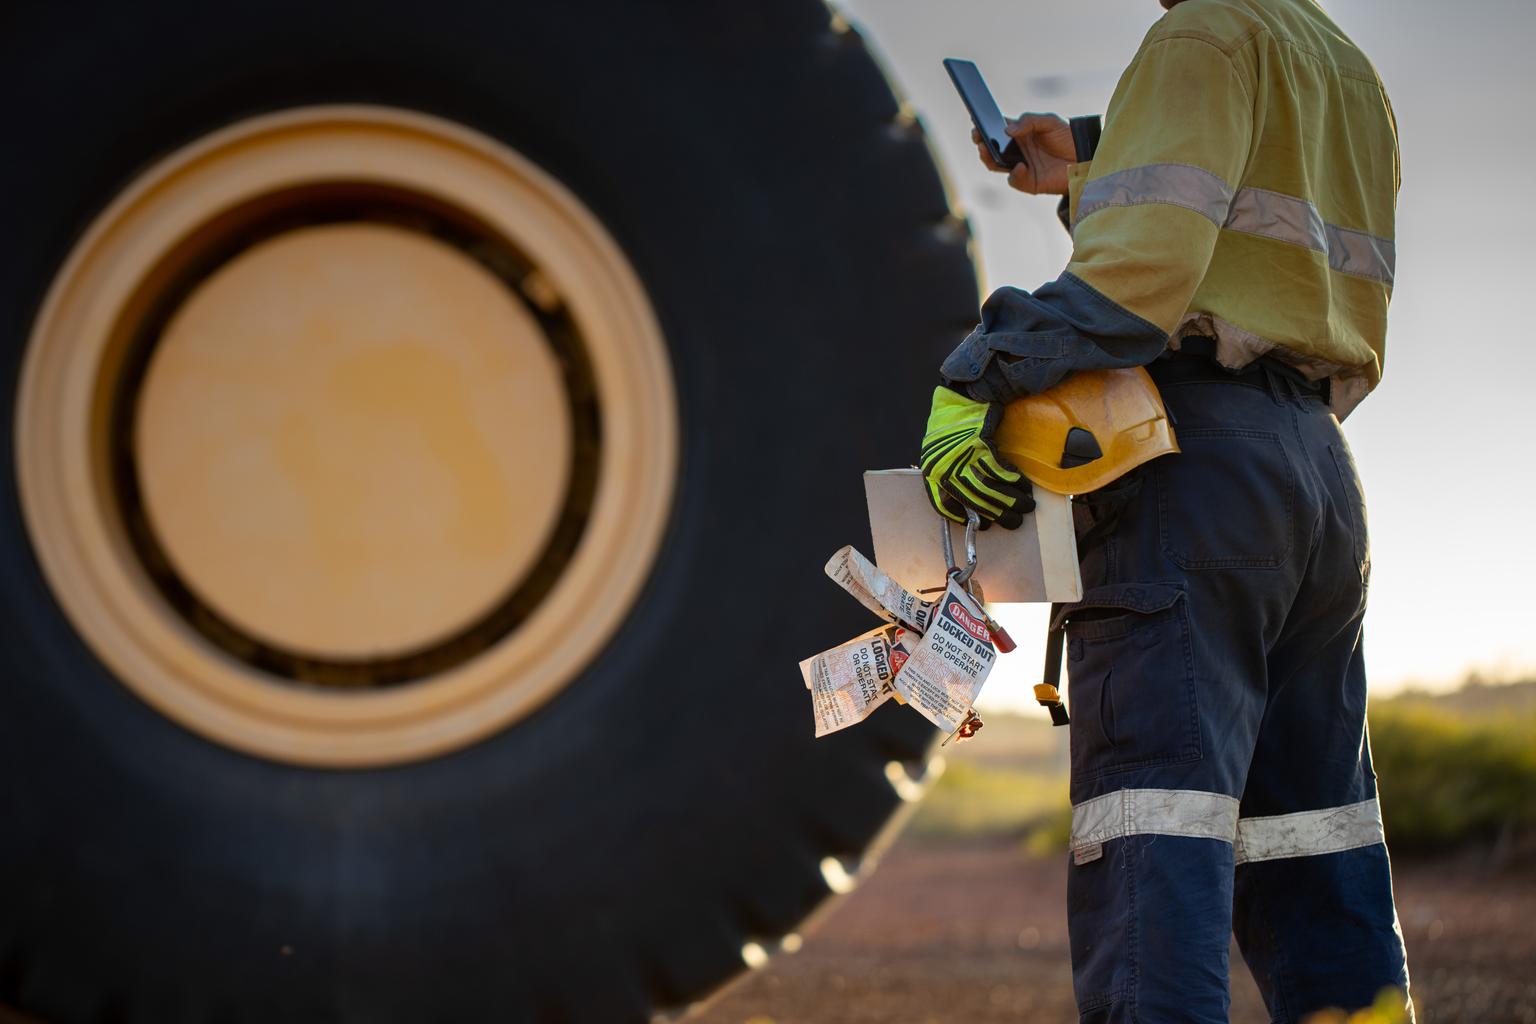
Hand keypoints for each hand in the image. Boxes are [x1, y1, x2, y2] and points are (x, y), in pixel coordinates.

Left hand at [920, 386, 1034, 529]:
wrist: (962, 395)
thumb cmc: (953, 425)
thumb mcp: (941, 453)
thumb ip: (950, 475)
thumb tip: (970, 498)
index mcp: (930, 471)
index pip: (941, 505)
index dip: (961, 518)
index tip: (980, 525)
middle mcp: (943, 466)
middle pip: (972, 500)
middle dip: (997, 514)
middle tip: (1014, 522)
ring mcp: (960, 456)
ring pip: (989, 488)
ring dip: (1011, 500)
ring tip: (1026, 506)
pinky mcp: (978, 444)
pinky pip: (999, 470)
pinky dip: (1013, 480)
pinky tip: (1023, 486)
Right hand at [972, 112, 1075, 195]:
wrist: (1087, 158)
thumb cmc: (1069, 137)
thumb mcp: (1050, 121)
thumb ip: (1029, 121)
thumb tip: (1006, 130)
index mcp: (1020, 133)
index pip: (997, 129)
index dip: (985, 125)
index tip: (976, 120)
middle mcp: (1018, 150)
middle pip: (992, 147)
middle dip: (981, 142)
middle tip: (977, 136)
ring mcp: (1021, 166)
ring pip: (995, 165)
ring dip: (988, 158)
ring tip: (986, 150)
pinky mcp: (1029, 182)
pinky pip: (1014, 180)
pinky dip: (1015, 174)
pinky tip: (1020, 166)